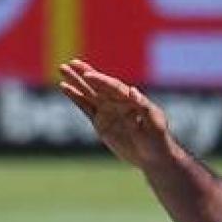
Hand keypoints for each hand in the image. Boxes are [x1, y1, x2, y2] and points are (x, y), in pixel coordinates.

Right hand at [59, 59, 177, 169]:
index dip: (101, 80)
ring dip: (76, 82)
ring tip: (62, 69)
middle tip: (70, 63)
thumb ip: (143, 107)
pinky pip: (85, 107)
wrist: (153, 158)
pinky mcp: (100, 123)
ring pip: (89, 93)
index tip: (88, 75)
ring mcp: (108, 111)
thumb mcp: (155, 124)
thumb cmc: (159, 140)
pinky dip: (75, 97)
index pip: (114, 87)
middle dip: (85, 73)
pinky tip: (64, 87)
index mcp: (132, 99)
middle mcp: (118, 102)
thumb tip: (133, 90)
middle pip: (99, 85)